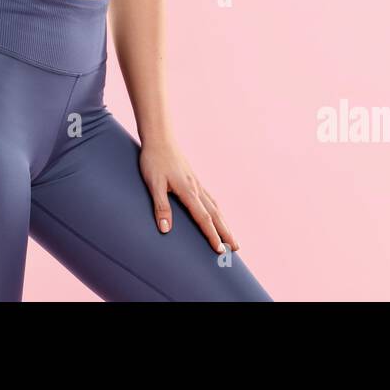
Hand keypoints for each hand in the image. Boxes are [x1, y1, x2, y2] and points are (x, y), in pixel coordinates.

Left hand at [139, 139, 239, 253]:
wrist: (160, 138)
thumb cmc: (154, 160)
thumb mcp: (153, 184)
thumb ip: (161, 206)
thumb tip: (166, 229)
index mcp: (188, 191)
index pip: (203, 218)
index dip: (212, 236)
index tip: (220, 251)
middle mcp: (196, 188)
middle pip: (215, 214)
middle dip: (225, 232)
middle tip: (236, 248)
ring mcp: (196, 183)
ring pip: (215, 206)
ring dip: (224, 222)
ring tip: (231, 236)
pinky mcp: (193, 179)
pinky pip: (210, 198)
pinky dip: (217, 210)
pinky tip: (217, 214)